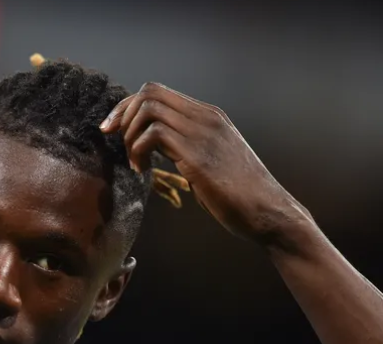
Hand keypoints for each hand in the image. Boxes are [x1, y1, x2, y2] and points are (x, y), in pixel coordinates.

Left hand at [100, 82, 313, 245]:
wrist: (268, 211)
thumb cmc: (239, 194)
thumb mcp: (212, 160)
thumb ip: (188, 146)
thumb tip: (160, 148)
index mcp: (209, 116)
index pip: (158, 92)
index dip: (129, 107)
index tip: (114, 129)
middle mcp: (206, 118)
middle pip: (149, 92)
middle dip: (123, 115)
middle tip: (115, 141)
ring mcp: (203, 134)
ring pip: (149, 110)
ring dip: (130, 135)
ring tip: (134, 161)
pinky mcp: (197, 156)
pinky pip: (153, 136)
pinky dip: (138, 151)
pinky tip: (142, 171)